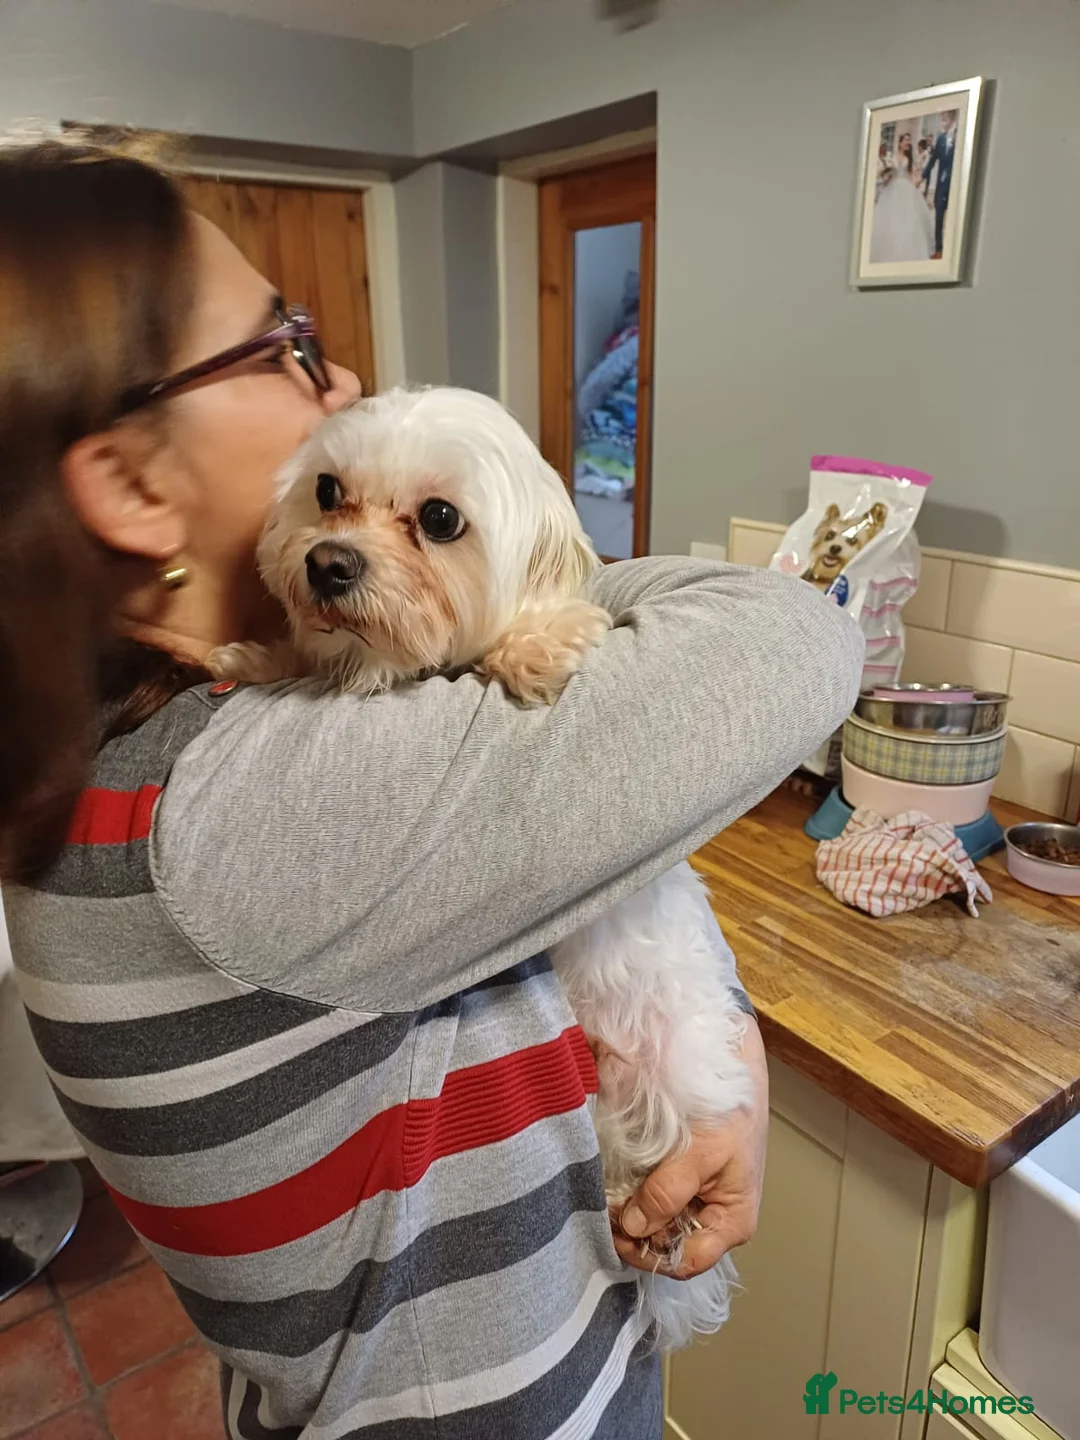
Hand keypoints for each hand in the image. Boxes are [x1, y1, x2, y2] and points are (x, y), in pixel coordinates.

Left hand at [611, 1017, 768, 1278]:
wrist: (734, 1070)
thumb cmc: (729, 1113)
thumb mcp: (699, 1153)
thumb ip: (667, 1194)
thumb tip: (634, 1227)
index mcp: (732, 1222)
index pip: (686, 1261)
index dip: (649, 1255)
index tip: (617, 1234)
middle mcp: (716, 1220)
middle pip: (670, 1246)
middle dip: (637, 1234)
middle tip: (606, 1211)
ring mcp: (700, 1201)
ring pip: (660, 1225)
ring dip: (633, 1216)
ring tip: (609, 1197)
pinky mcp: (685, 1181)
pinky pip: (658, 1201)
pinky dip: (637, 1197)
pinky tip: (620, 1184)